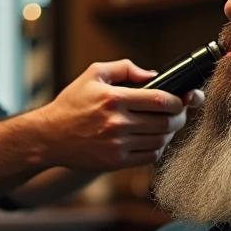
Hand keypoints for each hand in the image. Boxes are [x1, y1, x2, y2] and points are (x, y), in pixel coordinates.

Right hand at [34, 60, 188, 170]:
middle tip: (178, 113)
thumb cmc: (72, 103)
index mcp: (114, 98)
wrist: (49, 136)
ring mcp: (116, 145)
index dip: (178, 100)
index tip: (181, 99)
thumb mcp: (94, 74)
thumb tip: (154, 75)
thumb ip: (126, 68)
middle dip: (179, 117)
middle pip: (166, 122)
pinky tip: (152, 140)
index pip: (161, 100)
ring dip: (169, 133)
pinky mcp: (115, 162)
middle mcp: (116, 123)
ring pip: (160, 140)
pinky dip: (157, 148)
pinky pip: (149, 157)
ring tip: (165, 126)